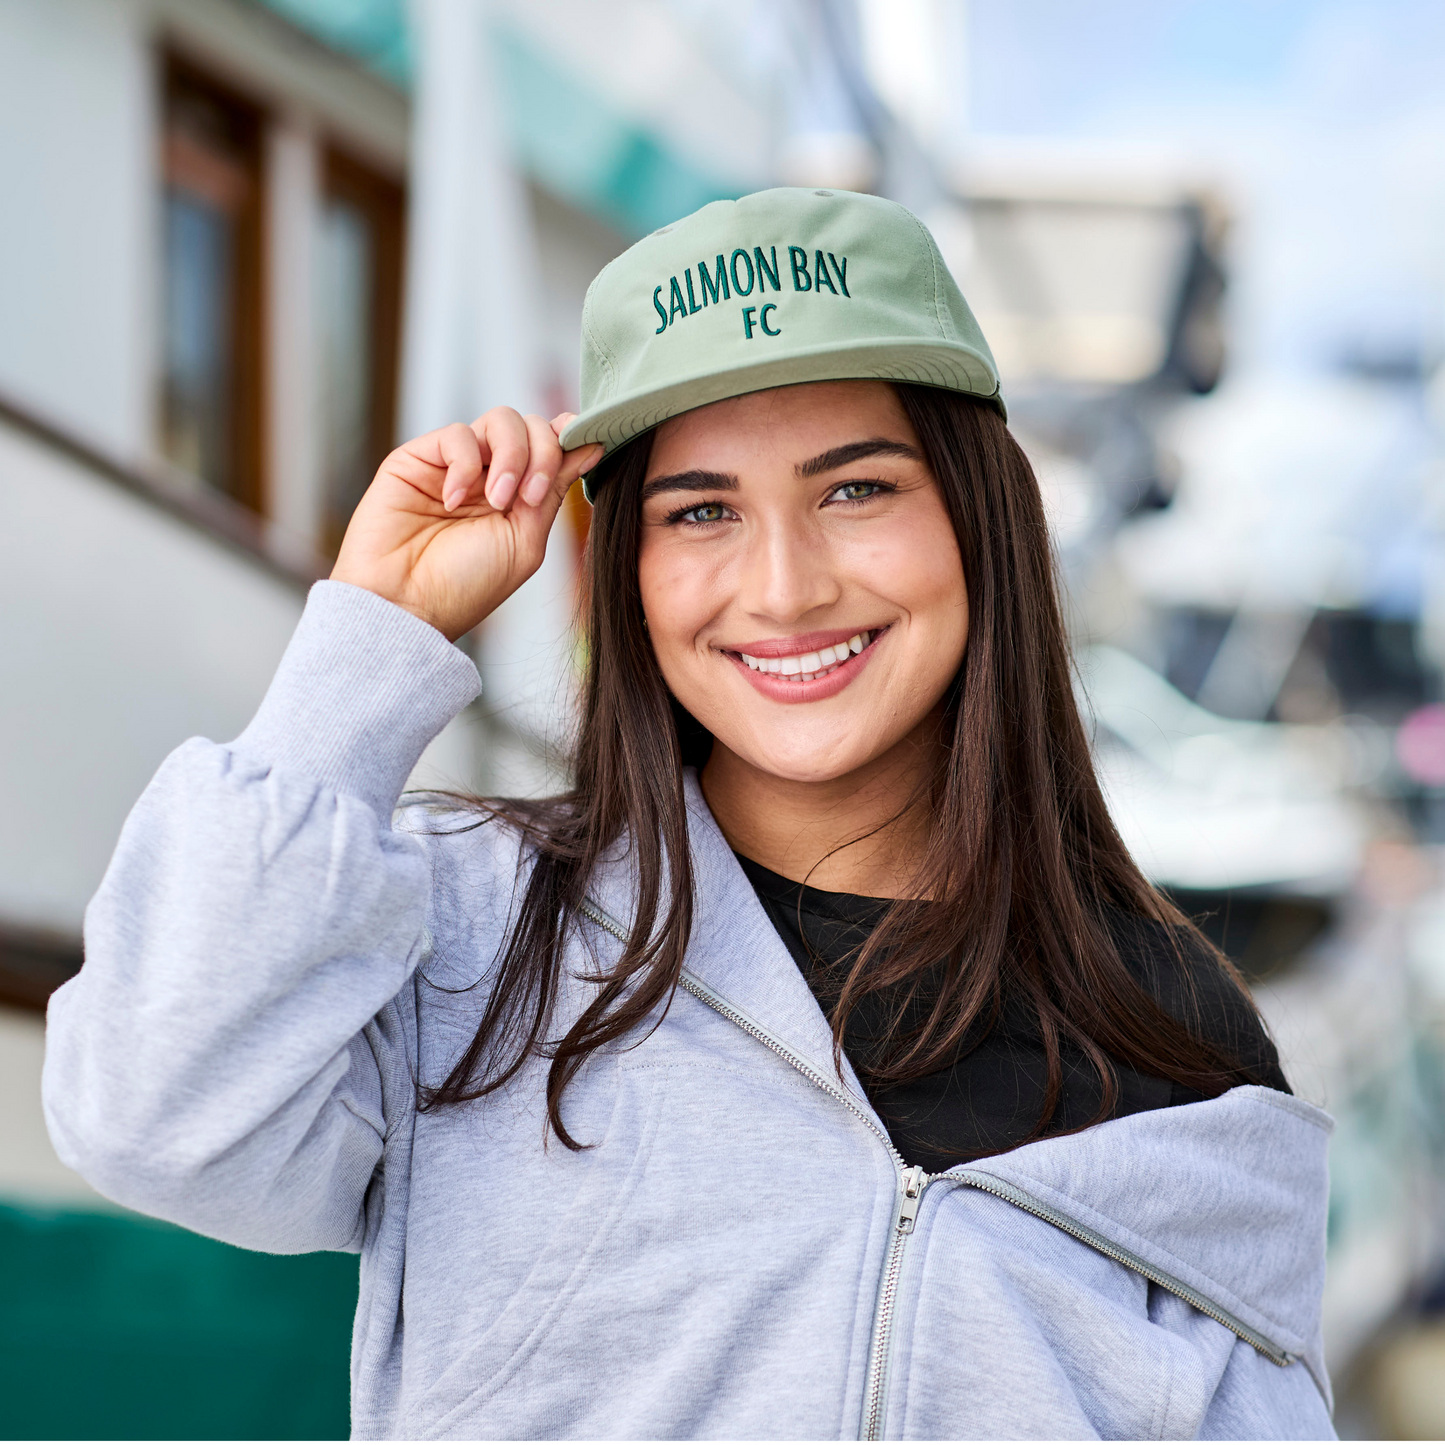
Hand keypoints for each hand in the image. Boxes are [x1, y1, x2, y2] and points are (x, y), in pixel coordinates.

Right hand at [330, 409, 602, 640]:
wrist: (405, 605)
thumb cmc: (465, 586)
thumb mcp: (525, 541)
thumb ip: (554, 491)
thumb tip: (591, 445)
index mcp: (521, 496)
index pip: (554, 444)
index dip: (571, 439)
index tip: (589, 448)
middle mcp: (491, 474)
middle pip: (534, 425)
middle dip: (543, 454)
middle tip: (530, 497)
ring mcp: (457, 464)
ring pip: (502, 420)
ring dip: (512, 457)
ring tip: (497, 501)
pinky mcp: (419, 457)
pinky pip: (457, 434)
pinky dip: (464, 466)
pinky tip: (452, 502)